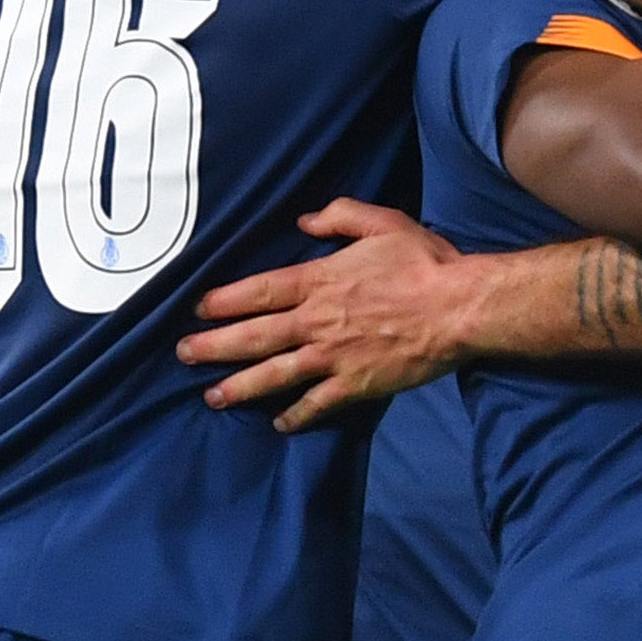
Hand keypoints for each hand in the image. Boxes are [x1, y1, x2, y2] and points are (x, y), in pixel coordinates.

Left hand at [177, 201, 469, 430]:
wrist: (458, 307)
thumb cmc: (423, 262)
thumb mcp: (382, 222)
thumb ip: (339, 217)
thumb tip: (304, 222)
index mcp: (320, 280)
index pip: (258, 291)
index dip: (224, 301)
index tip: (198, 309)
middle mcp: (317, 321)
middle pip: (254, 336)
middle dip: (214, 346)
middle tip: (183, 355)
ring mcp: (334, 356)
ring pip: (275, 374)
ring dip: (240, 386)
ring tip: (212, 397)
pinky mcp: (356, 384)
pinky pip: (318, 403)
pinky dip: (296, 415)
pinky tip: (279, 423)